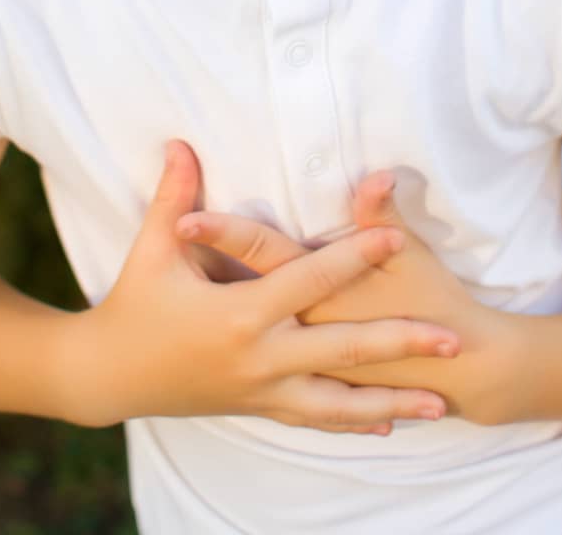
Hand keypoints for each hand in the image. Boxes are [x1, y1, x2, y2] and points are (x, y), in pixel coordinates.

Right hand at [62, 140, 464, 433]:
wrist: (108, 378)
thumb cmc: (133, 305)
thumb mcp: (153, 248)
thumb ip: (174, 195)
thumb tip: (179, 141)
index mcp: (239, 315)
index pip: (310, 278)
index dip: (354, 255)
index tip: (397, 236)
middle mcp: (259, 358)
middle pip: (344, 350)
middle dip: (401, 343)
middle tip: (453, 340)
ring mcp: (262, 390)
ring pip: (339, 401)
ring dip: (392, 401)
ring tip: (441, 402)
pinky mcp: (258, 407)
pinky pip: (316, 418)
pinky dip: (354, 419)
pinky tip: (389, 421)